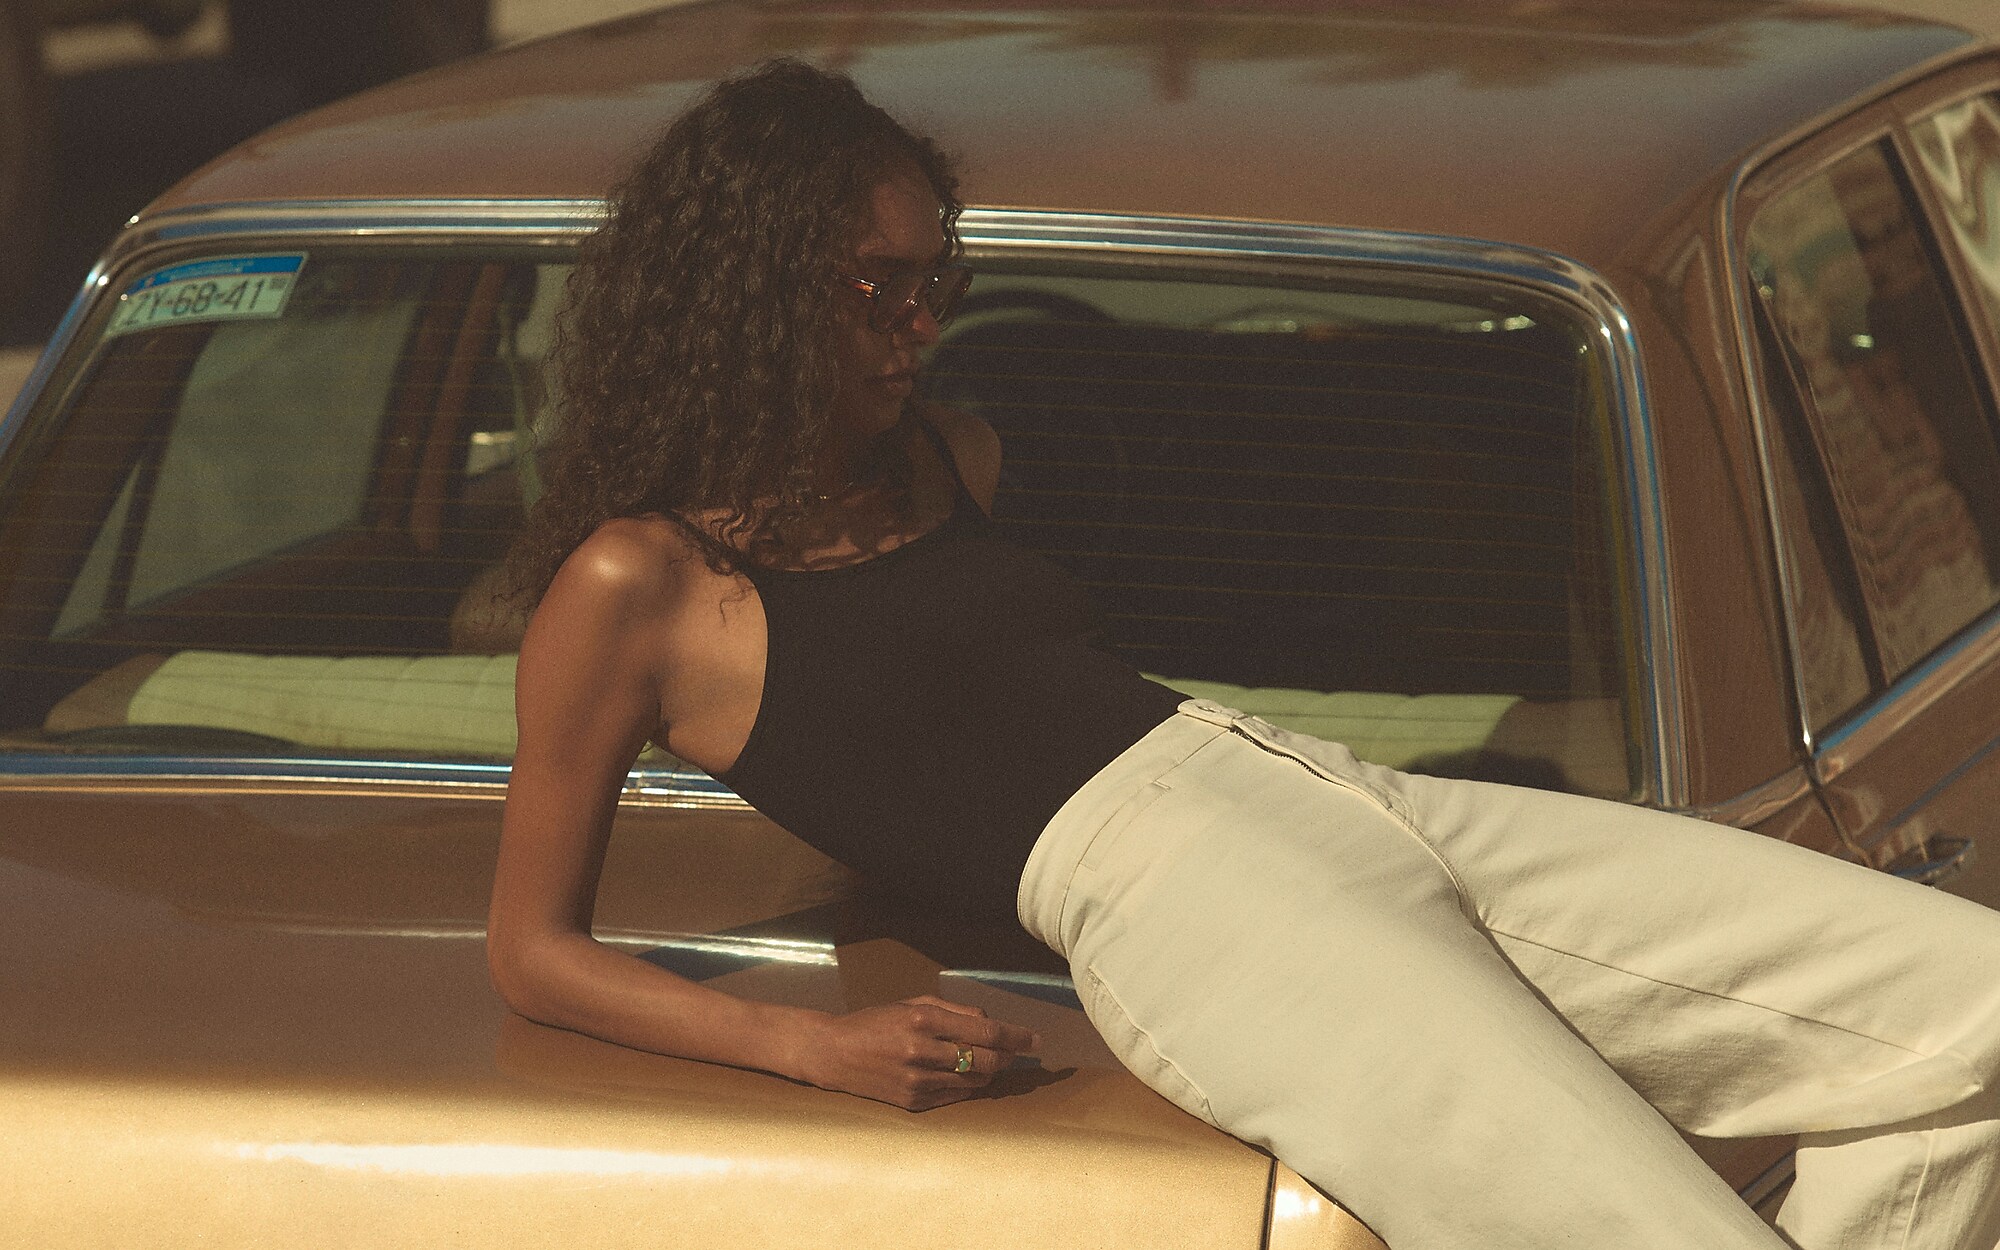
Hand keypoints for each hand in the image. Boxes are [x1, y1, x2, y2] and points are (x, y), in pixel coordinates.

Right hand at [796, 995, 1039, 1109]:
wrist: (834, 1053)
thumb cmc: (876, 1022)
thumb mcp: (914, 1003)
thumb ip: (956, 1011)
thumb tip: (992, 1023)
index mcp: (924, 1020)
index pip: (985, 1031)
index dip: (1016, 1036)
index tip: (1035, 1040)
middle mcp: (922, 1051)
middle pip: (986, 1061)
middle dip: (1007, 1057)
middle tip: (1015, 1052)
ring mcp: (917, 1081)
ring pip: (975, 1082)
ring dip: (988, 1072)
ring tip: (986, 1060)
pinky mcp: (913, 1103)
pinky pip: (956, 1096)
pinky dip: (966, 1085)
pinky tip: (961, 1074)